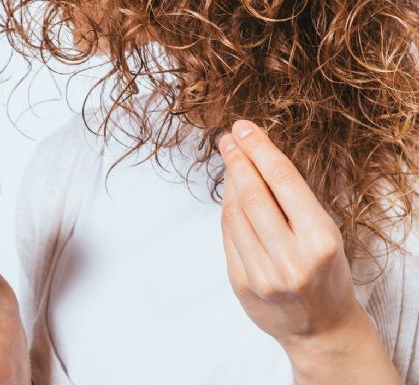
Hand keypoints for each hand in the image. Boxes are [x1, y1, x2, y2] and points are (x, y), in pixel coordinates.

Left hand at [217, 120, 402, 383]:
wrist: (321, 328)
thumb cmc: (327, 273)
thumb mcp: (325, 233)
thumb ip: (293, 202)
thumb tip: (255, 158)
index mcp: (320, 240)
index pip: (284, 182)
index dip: (260, 150)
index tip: (244, 128)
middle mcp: (291, 259)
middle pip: (254, 196)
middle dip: (237, 161)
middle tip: (227, 139)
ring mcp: (262, 274)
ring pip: (234, 214)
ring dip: (229, 182)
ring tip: (229, 161)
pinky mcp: (241, 284)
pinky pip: (228, 236)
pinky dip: (227, 210)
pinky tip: (229, 194)